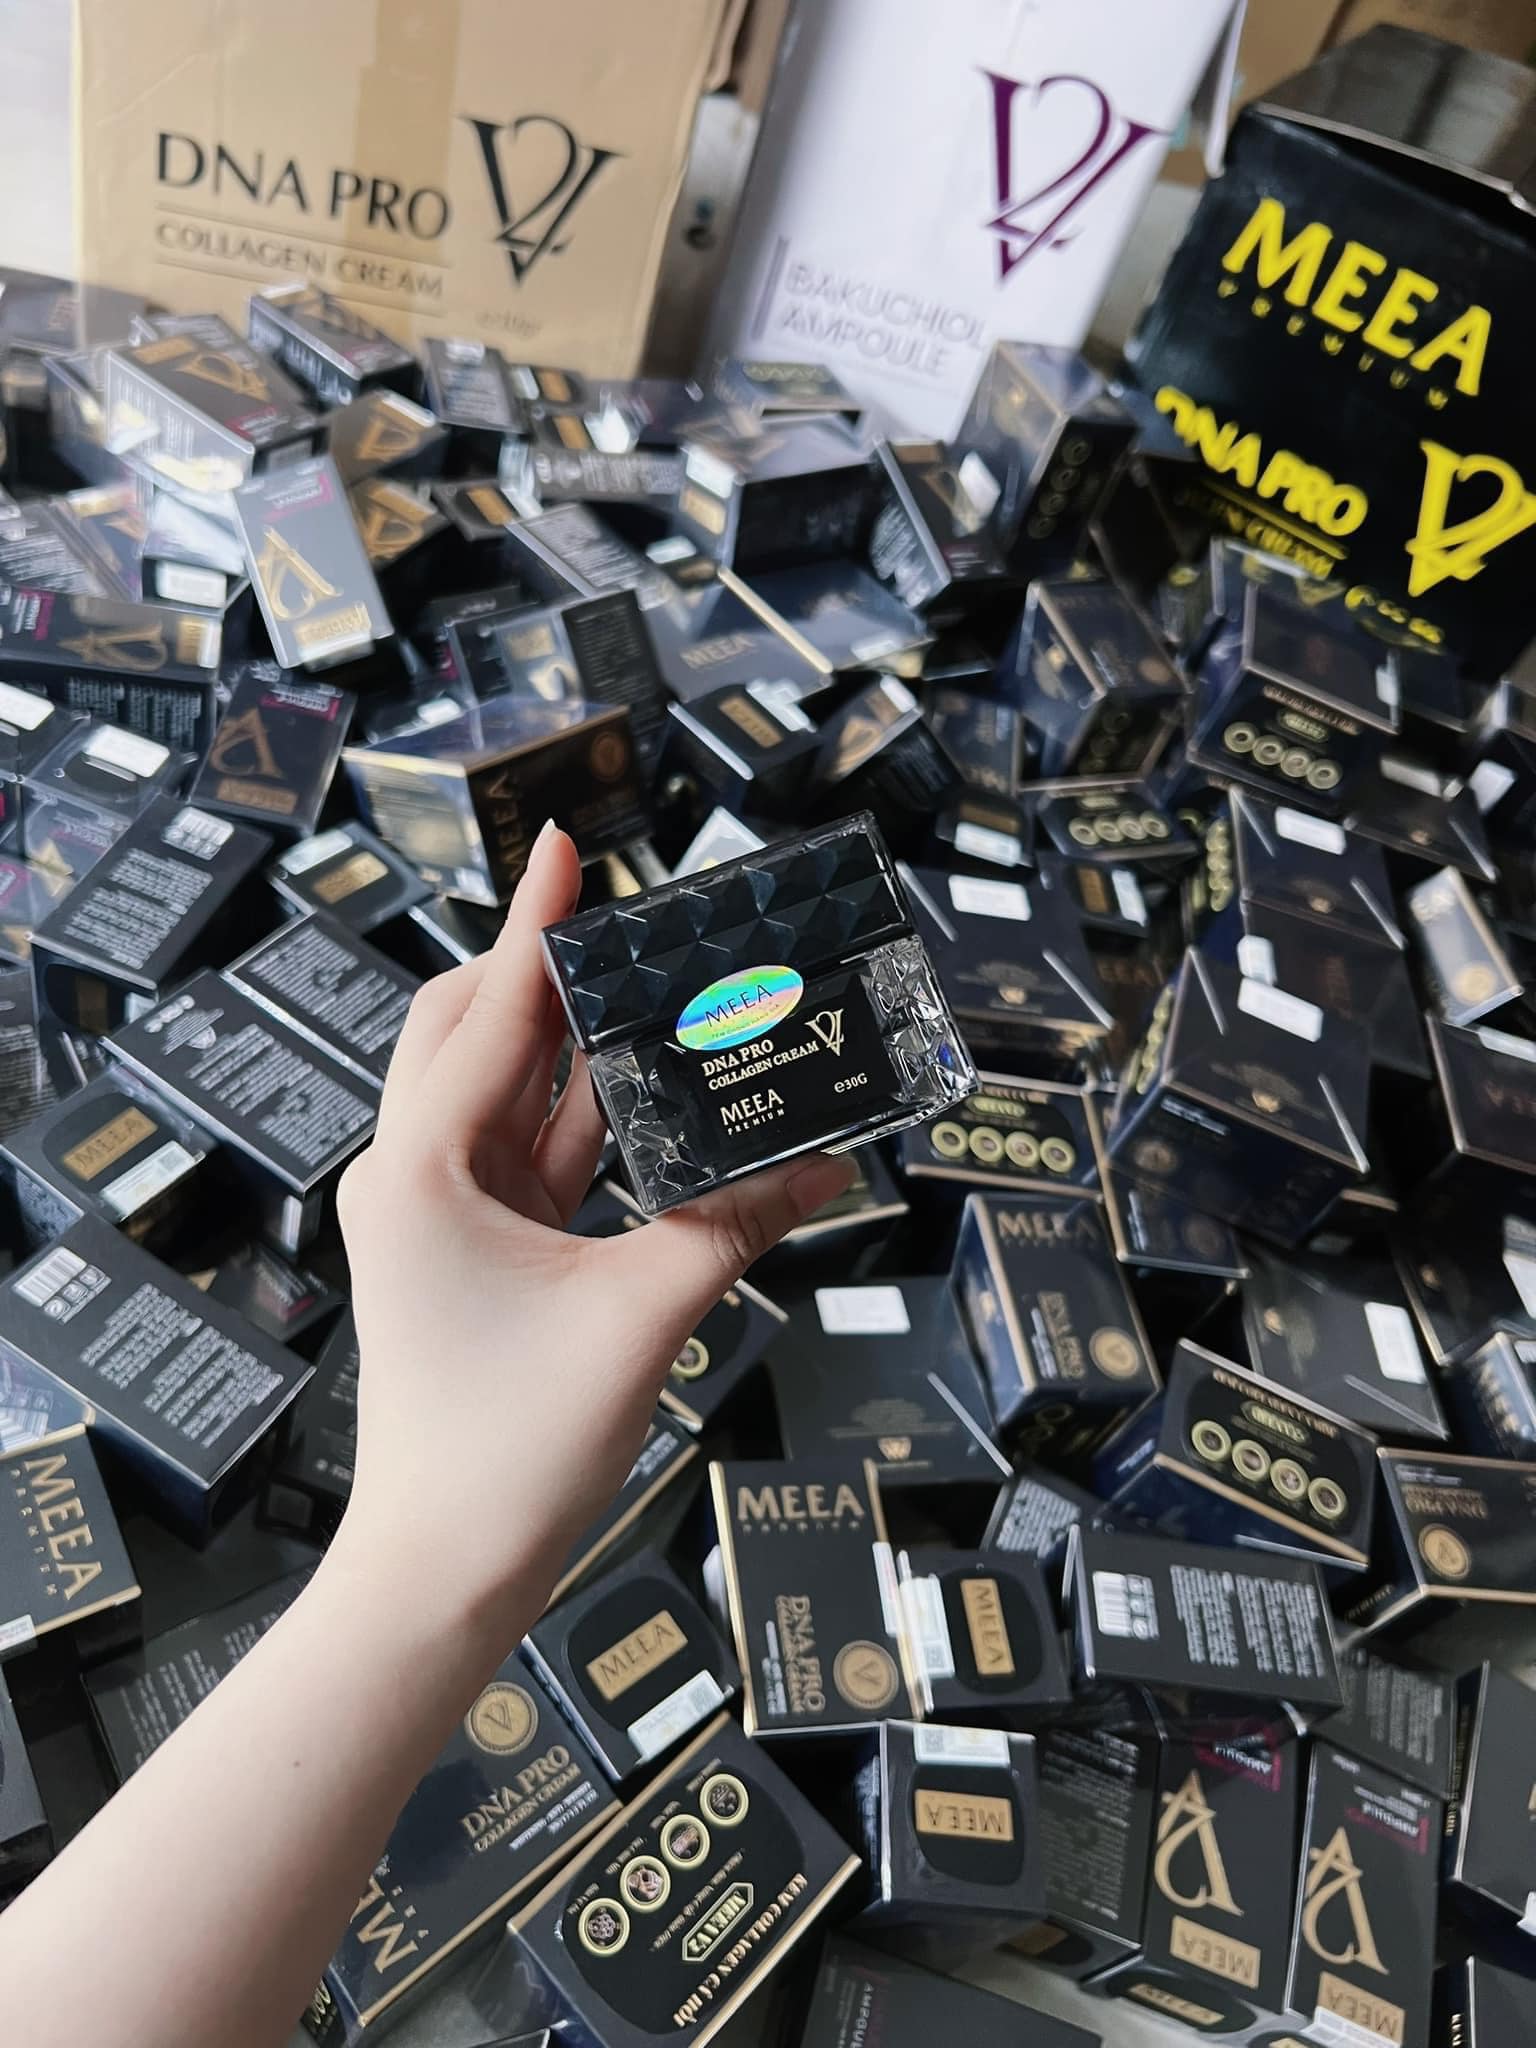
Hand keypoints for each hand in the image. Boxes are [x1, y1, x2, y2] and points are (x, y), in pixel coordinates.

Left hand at [331, 821, 853, 1632]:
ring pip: (509, 1094)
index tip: (562, 846)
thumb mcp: (642, 1314)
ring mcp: (442, 1215)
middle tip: (619, 917)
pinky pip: (535, 1155)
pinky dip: (589, 1119)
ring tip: (653, 984)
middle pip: (478, 1033)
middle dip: (546, 971)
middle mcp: (416, 1177)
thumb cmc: (506, 1452)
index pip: (492, 1014)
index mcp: (423, 1168)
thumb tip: (826, 1161)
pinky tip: (650, 1087)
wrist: (445, 1569)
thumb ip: (736, 1223)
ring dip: (575, 1044)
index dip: (535, 924)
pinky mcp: (476, 1253)